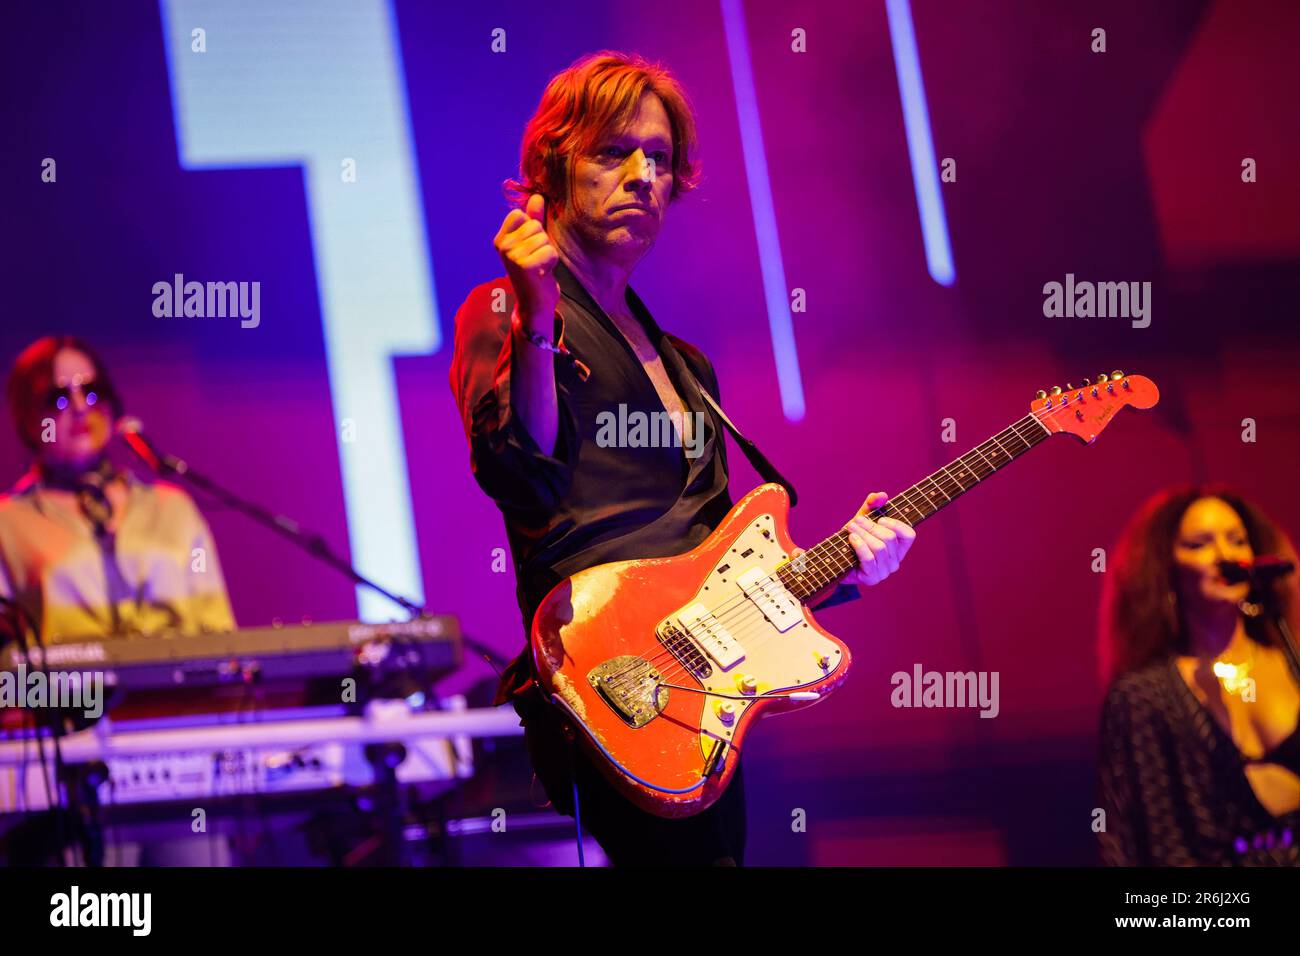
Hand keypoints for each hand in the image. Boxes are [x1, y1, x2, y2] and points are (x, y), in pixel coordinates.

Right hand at [494, 193, 560, 329]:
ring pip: (543, 238)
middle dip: (542, 242)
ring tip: (539, 266)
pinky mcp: (526, 266)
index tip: (530, 247)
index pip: (519, 214)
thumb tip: (537, 196)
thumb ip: (534, 219)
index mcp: (501, 239)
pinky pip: (550, 251)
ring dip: (547, 253)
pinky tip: (543, 273)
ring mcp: (512, 256)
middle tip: (536, 259)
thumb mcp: (532, 242)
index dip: (532, 229)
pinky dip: (551, 262)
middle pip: (534, 226)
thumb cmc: (535, 270)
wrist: (535, 302)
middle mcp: (502, 247)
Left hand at [843, 492, 915, 586]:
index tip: (880, 518)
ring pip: (879, 547)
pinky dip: (860, 546)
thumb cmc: (853, 539)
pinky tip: (852, 538)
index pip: (909, 535)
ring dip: (863, 534)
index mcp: (898, 548)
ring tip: (851, 528)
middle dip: (871, 526)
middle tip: (857, 521)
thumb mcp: (863, 519)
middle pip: (890, 538)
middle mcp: (895, 562)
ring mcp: (884, 572)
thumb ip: (872, 506)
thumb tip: (882, 495)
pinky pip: (869, 559)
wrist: (836, 559)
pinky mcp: (871, 579)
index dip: (896, 524)